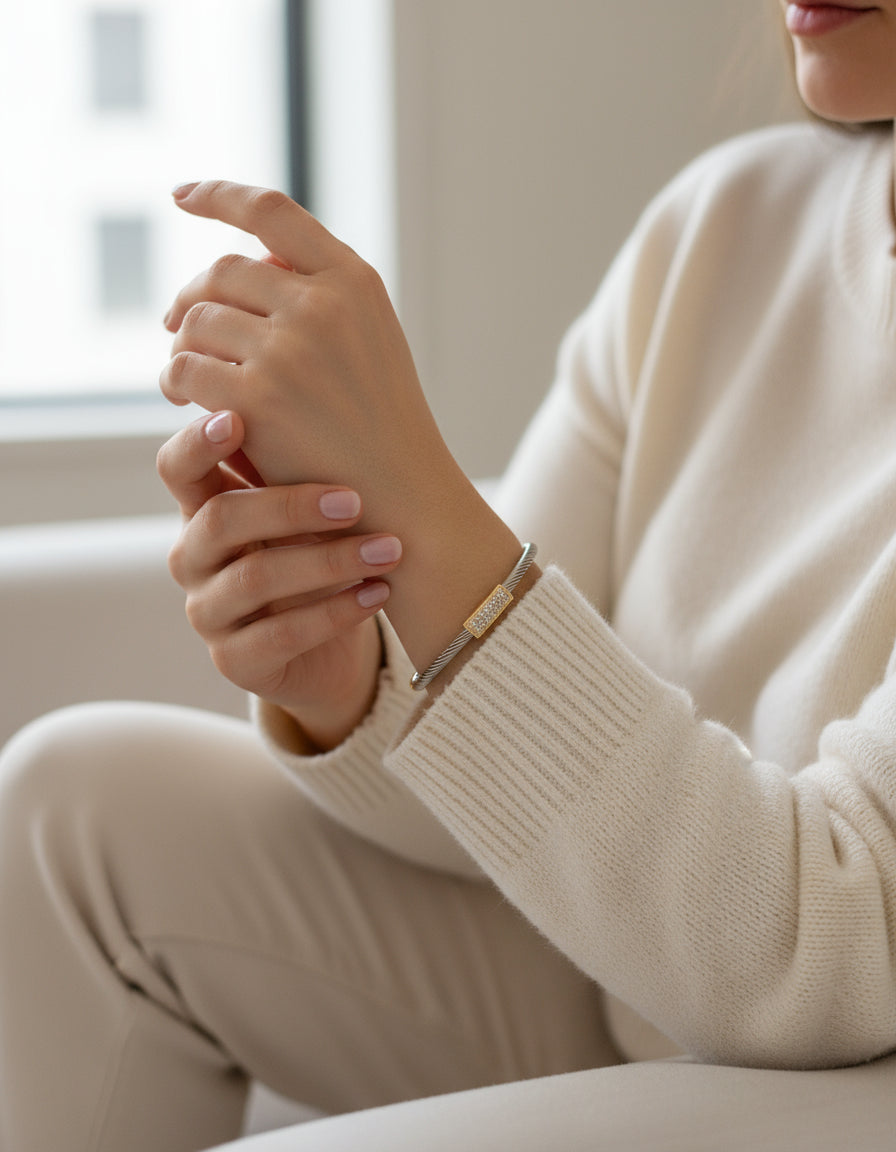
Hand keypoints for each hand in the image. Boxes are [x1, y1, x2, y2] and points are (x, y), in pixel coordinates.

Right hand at [156, 410, 402, 749]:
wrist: (327, 646)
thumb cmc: (315, 555)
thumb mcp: (303, 506)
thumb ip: (292, 459)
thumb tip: (321, 374)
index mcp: (203, 508)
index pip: (177, 467)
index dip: (200, 442)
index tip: (241, 418)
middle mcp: (193, 558)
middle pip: (221, 519)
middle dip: (290, 504)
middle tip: (355, 499)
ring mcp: (209, 612)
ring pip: (255, 579)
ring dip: (328, 560)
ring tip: (388, 550)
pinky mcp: (235, 662)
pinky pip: (281, 635)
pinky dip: (336, 611)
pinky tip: (379, 593)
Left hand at [160, 180, 525, 682]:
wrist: (404, 499)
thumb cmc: (382, 427)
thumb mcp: (369, 342)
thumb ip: (319, 296)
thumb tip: (245, 260)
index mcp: (354, 282)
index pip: (272, 211)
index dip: (219, 195)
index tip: (181, 195)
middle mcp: (324, 304)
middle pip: (223, 271)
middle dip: (190, 296)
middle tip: (175, 324)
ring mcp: (291, 349)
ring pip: (198, 320)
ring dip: (181, 345)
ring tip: (182, 374)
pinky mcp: (259, 398)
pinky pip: (185, 369)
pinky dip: (174, 381)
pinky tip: (181, 398)